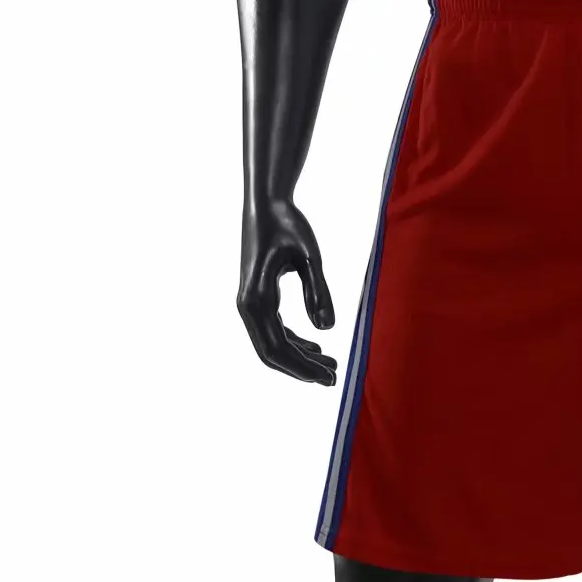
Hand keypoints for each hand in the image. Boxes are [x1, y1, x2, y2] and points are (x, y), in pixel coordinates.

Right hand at [238, 198, 337, 384]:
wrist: (267, 203)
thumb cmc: (287, 224)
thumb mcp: (309, 257)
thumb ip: (319, 291)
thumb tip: (327, 329)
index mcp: (256, 299)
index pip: (277, 348)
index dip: (302, 368)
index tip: (329, 378)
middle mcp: (248, 306)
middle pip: (272, 352)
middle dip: (301, 369)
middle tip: (333, 378)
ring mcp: (251, 302)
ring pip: (273, 342)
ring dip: (300, 356)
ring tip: (331, 365)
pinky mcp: (259, 296)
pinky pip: (275, 328)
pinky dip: (295, 341)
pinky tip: (317, 346)